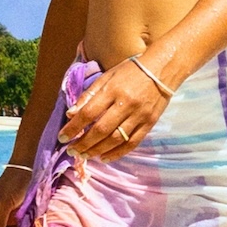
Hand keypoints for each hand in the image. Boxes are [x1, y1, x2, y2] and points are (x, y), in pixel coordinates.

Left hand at [57, 57, 171, 161]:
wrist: (163, 69)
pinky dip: (117, 153)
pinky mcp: (150, 124)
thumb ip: (89, 95)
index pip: (88, 113)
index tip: (62, 137)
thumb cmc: (131, 71)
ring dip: (97, 150)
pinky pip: (132, 143)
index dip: (73, 128)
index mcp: (112, 90)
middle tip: (72, 151)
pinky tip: (104, 158)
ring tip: (85, 155)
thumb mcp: (107, 76)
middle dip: (83, 143)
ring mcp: (139, 115)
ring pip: (115, 139)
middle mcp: (125, 104)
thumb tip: (71, 114)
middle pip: (101, 130)